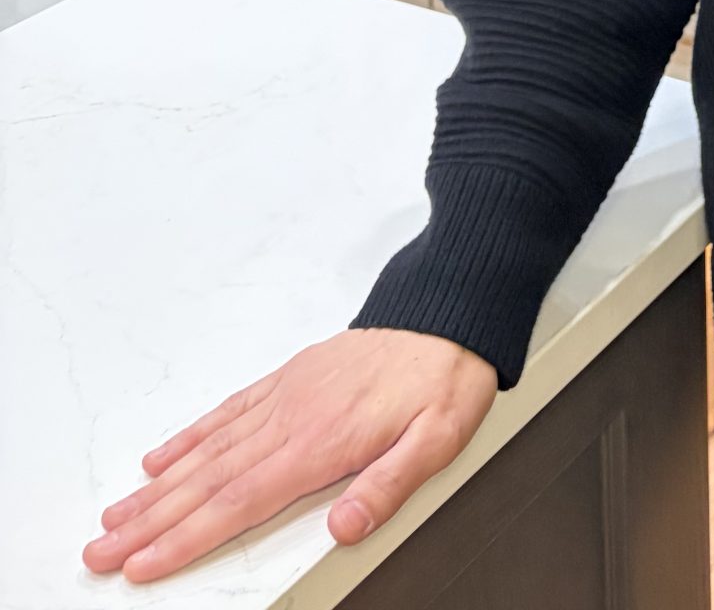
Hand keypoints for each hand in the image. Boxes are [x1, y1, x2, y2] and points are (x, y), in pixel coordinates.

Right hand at [80, 327, 497, 584]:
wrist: (449, 313)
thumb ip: (387, 488)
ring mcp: (286, 396)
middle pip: (208, 482)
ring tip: (114, 516)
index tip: (142, 565)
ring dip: (157, 488)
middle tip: (99, 551)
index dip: (186, 538)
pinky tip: (162, 458)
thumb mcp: (437, 441)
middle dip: (149, 522)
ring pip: (209, 450)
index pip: (239, 503)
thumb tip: (344, 529)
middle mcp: (293, 419)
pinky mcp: (289, 378)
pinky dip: (191, 437)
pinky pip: (229, 411)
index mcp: (321, 444)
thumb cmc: (444, 380)